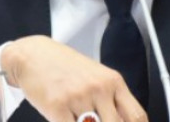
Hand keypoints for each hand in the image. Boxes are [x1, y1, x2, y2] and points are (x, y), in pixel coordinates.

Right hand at [1, 35, 146, 121]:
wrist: (32, 55)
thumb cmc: (65, 68)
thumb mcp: (95, 77)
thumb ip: (111, 100)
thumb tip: (123, 121)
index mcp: (113, 81)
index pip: (137, 116)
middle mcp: (98, 88)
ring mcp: (78, 97)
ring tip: (79, 120)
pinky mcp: (57, 106)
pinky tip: (66, 121)